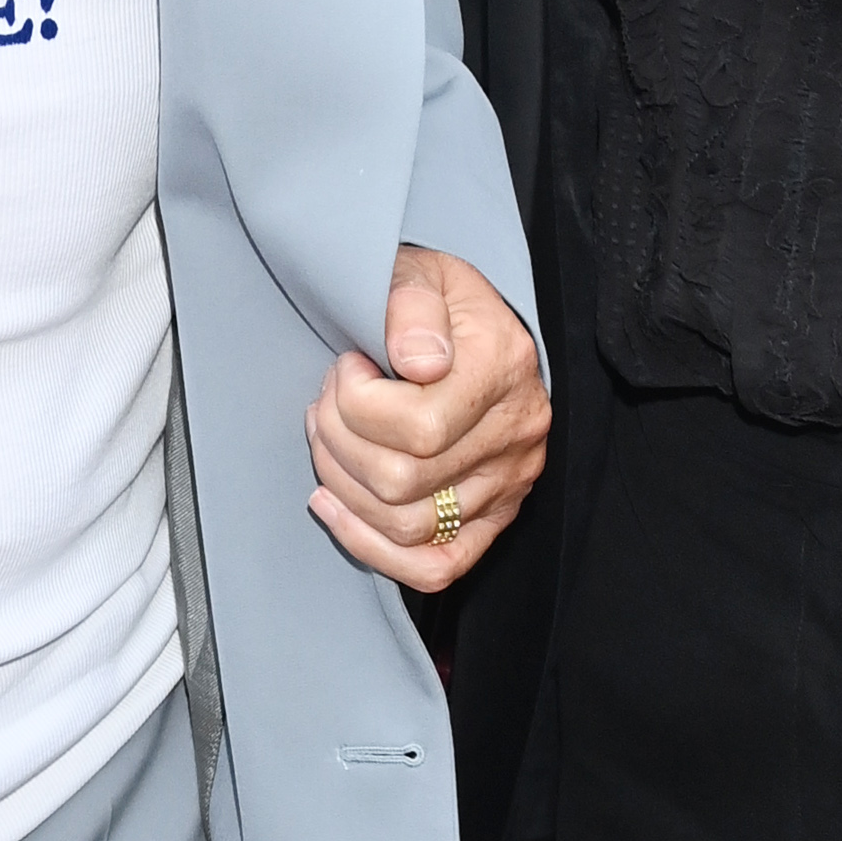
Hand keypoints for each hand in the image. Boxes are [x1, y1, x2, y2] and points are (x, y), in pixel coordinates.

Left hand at [305, 246, 551, 592]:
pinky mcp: (494, 516)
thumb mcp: (420, 274)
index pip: (418, 426)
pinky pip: (438, 565)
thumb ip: (410, 305)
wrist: (475, 326)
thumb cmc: (438, 304)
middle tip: (325, 405)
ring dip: (344, 489)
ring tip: (326, 443)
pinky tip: (335, 508)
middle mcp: (516, 433)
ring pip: (408, 526)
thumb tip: (417, 360)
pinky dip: (374, 547)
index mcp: (503, 368)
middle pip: (402, 480)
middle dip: (338, 442)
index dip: (356, 404)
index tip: (345, 369)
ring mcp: (508, 482)